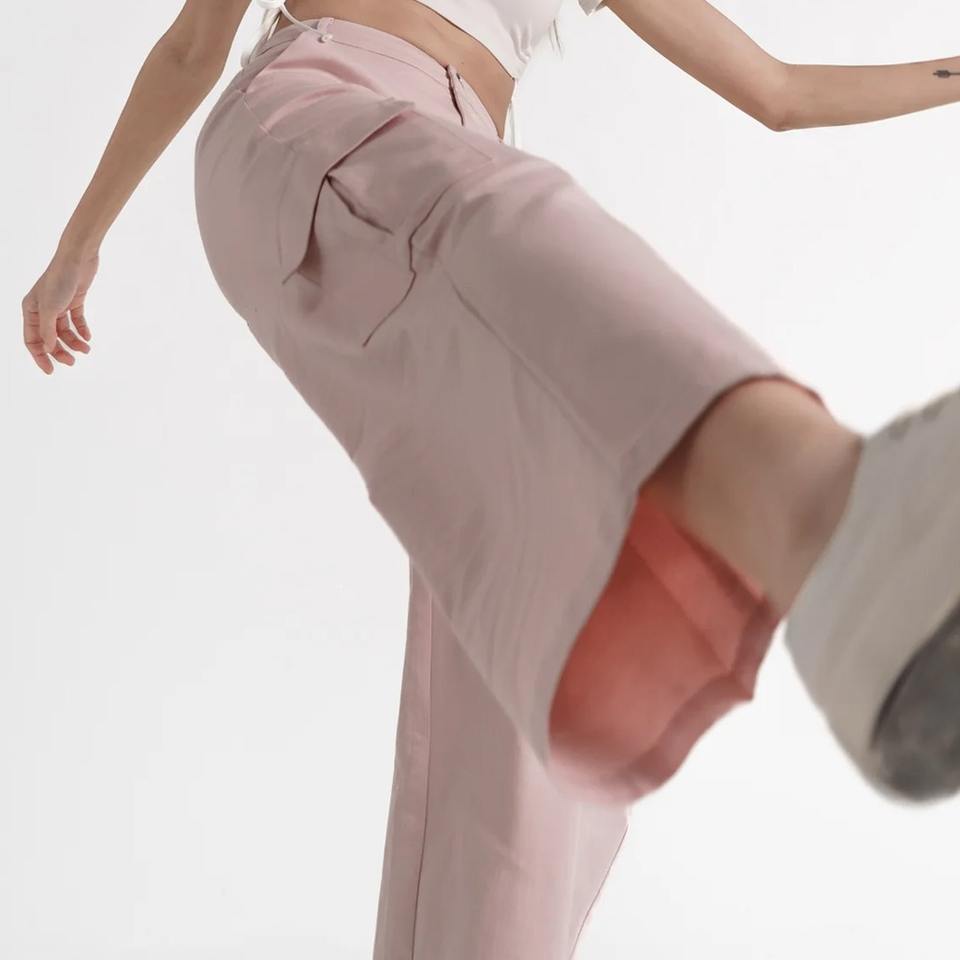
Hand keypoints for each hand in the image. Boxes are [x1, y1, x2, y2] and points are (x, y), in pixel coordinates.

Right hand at [22, 247, 96, 374]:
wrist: (77, 258)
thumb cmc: (59, 280)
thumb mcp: (50, 309)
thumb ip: (48, 331)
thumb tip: (48, 349)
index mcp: (30, 310)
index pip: (32, 340)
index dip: (40, 357)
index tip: (51, 371)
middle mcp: (42, 309)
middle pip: (50, 338)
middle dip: (60, 351)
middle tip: (73, 362)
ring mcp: (59, 305)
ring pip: (64, 331)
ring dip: (74, 342)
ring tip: (86, 350)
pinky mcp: (74, 300)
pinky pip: (76, 320)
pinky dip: (82, 330)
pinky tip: (88, 338)